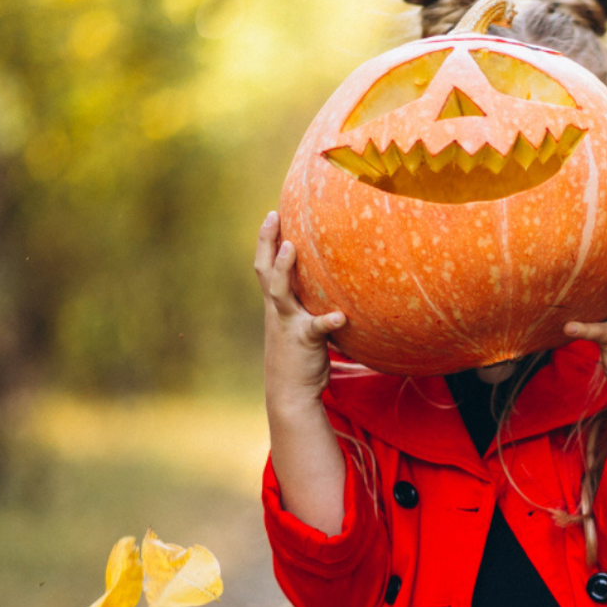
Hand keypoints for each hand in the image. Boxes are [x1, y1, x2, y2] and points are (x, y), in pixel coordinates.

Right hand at [255, 210, 345, 411]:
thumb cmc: (299, 357)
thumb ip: (310, 305)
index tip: (273, 213)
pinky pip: (317, 329)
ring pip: (279, 292)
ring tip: (291, 247)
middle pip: (265, 270)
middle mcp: (278, 310)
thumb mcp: (301, 326)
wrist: (290, 393)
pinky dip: (328, 321)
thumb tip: (334, 285)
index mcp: (277, 305)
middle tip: (273, 215)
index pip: (266, 266)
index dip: (267, 240)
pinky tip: (341, 315)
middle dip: (267, 241)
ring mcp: (289, 324)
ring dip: (283, 269)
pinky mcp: (304, 341)